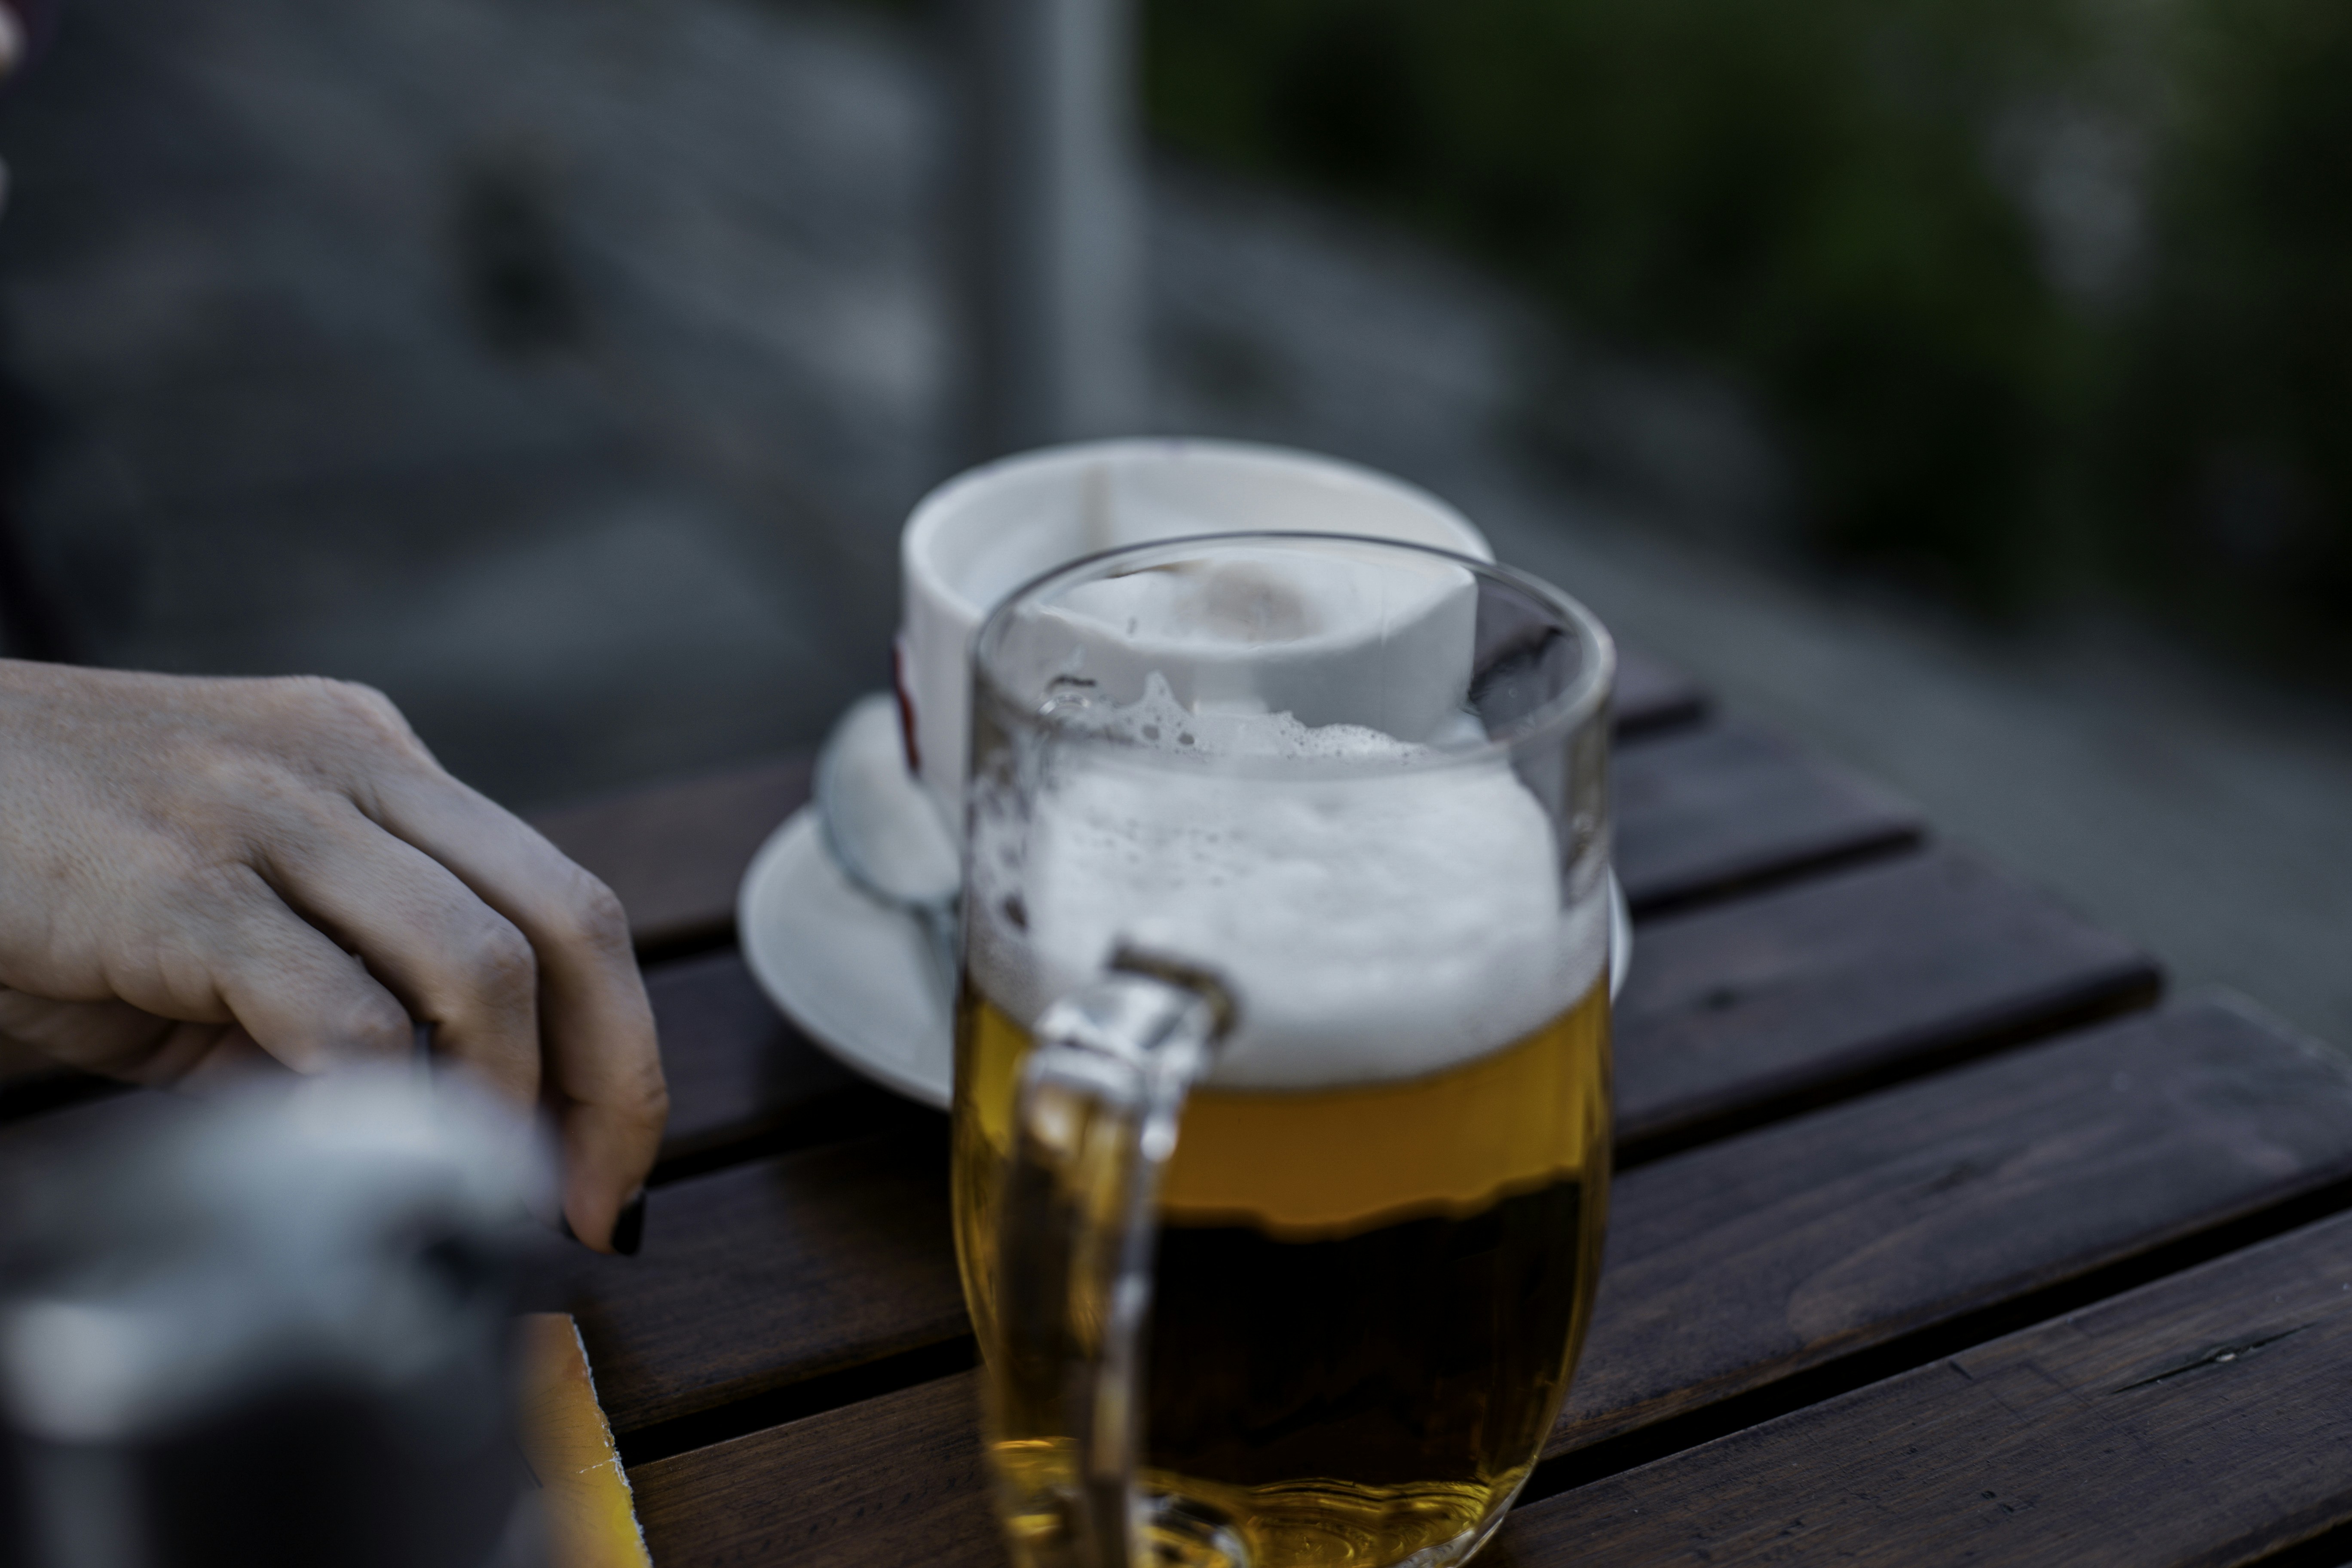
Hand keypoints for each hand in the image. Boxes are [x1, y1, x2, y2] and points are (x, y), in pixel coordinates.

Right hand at [0, 661, 666, 1252]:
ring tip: (491, 1195)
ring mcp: (270, 811)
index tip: (611, 1156)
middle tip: (596, 1201)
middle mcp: (350, 764)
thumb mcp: (223, 919)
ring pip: (482, 961)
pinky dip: (382, 1102)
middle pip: (569, 920)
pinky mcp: (181, 883)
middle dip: (614, 1077)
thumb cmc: (43, 868)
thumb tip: (433, 1118)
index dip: (616, 1038)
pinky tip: (376, 1161)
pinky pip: (339, 1008)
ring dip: (508, 1103)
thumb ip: (328, 995)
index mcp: (375, 762)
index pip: (562, 898)